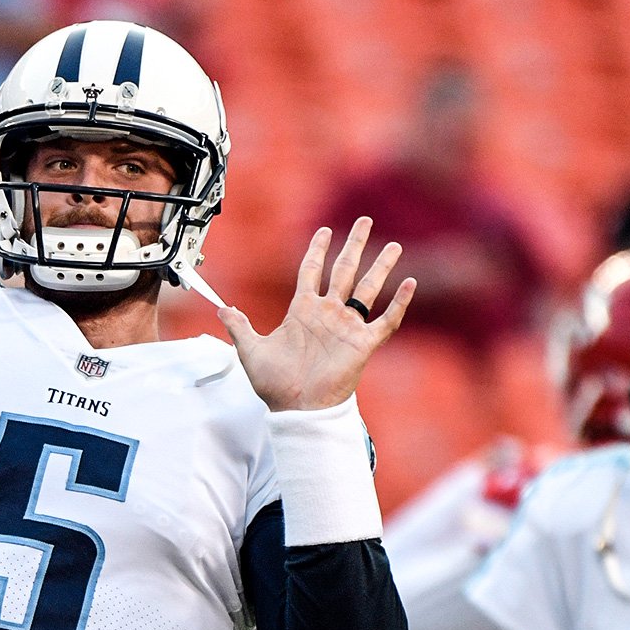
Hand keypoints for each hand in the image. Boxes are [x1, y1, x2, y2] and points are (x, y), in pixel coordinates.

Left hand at [218, 216, 415, 411]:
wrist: (297, 408)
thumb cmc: (275, 384)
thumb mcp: (250, 350)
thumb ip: (238, 326)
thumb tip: (220, 309)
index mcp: (302, 311)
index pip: (311, 271)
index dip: (317, 250)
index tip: (324, 231)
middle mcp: (327, 314)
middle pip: (343, 270)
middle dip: (354, 245)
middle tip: (364, 221)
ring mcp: (347, 327)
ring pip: (367, 289)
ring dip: (380, 268)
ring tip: (393, 246)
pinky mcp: (363, 343)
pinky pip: (385, 320)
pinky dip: (399, 303)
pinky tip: (409, 284)